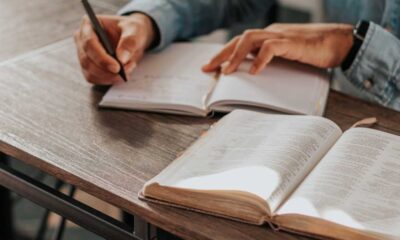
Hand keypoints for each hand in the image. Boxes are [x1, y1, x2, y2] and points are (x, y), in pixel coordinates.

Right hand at [74, 13, 155, 84]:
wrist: (133, 38)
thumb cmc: (131, 30)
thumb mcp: (135, 31)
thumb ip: (130, 42)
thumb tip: (121, 59)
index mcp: (89, 25)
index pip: (89, 44)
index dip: (101, 58)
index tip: (117, 67)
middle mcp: (82, 40)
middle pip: (87, 61)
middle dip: (107, 71)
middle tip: (126, 71)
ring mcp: (84, 55)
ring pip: (90, 73)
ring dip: (110, 76)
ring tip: (128, 69)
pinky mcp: (89, 68)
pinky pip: (95, 79)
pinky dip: (110, 80)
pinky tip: (122, 74)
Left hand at [202, 23, 353, 74]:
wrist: (340, 42)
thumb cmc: (315, 52)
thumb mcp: (288, 59)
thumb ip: (272, 63)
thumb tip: (254, 77)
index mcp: (269, 37)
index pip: (240, 43)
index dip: (223, 54)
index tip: (210, 67)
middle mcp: (271, 34)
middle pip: (239, 40)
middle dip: (221, 55)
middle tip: (207, 69)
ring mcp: (281, 36)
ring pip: (250, 39)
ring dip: (235, 55)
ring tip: (227, 71)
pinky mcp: (292, 42)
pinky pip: (271, 47)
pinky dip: (260, 59)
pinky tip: (254, 71)